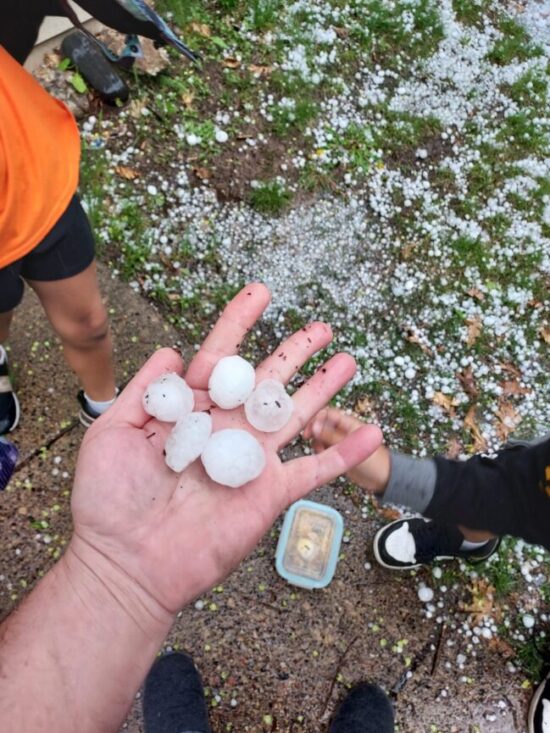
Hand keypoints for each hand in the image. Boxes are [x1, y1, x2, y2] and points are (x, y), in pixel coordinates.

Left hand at [69, 283, 381, 617]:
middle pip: (268, 380)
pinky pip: (315, 470)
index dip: (240, 323)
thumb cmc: (110, 500)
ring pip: (296, 415)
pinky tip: (371, 433)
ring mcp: (251, 460)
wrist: (127, 562)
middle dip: (295, 351)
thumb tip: (173, 349)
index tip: (260, 293)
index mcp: (190, 410)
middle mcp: (225, 429)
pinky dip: (345, 453)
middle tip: (321, 327)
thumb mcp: (113, 432)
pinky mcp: (269, 492)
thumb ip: (144, 389)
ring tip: (347, 360)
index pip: (220, 356)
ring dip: (323, 388)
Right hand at [304, 407, 390, 493]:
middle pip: (322, 423)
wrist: (383, 481)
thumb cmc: (375, 462)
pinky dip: (319, 451)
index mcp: (349, 424)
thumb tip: (313, 426)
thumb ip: (331, 436)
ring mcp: (340, 442)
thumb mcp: (350, 448)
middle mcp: (343, 431)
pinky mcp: (338, 454)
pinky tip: (321, 457)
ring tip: (318, 450)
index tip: (309, 429)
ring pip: (320, 436)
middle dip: (314, 430)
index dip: (316, 418)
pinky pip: (323, 448)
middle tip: (308, 438)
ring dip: (316, 441)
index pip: (328, 413)